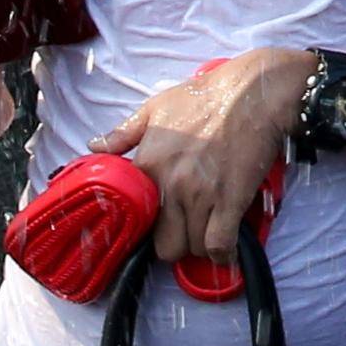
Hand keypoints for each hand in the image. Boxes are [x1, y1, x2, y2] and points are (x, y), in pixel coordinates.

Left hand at [92, 45, 307, 263]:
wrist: (251, 93)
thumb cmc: (204, 96)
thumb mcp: (155, 107)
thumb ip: (123, 133)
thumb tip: (94, 146)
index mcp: (149, 165)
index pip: (137, 220)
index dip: (151, 227)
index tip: (163, 224)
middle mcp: (171, 185)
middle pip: (165, 246)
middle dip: (177, 245)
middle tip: (188, 232)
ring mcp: (200, 195)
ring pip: (193, 248)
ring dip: (202, 246)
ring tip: (209, 232)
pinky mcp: (230, 201)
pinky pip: (220, 245)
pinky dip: (223, 253)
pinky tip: (226, 248)